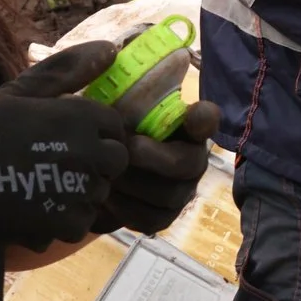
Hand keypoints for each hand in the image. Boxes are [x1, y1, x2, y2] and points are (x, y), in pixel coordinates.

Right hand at [0, 42, 130, 250]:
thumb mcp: (23, 91)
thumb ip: (68, 70)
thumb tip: (112, 49)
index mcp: (81, 116)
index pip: (115, 125)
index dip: (95, 133)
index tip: (69, 139)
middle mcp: (88, 151)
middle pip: (116, 160)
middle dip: (95, 163)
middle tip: (59, 164)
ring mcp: (80, 189)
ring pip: (100, 192)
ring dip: (80, 192)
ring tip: (42, 185)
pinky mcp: (67, 222)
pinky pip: (82, 222)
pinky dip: (63, 219)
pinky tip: (37, 208)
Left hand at [93, 99, 223, 236]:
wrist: (95, 173)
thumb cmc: (109, 135)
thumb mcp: (114, 111)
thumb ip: (125, 100)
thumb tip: (119, 82)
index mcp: (184, 128)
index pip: (206, 120)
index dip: (203, 120)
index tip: (191, 116)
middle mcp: (193, 160)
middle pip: (188, 164)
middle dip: (153, 158)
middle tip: (125, 150)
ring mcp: (181, 191)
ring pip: (168, 195)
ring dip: (133, 184)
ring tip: (109, 173)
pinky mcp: (164, 217)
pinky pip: (151, 218)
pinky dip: (124, 208)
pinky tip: (107, 195)